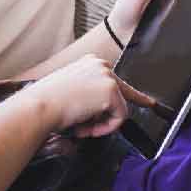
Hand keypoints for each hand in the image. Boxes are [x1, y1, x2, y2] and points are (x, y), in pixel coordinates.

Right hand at [23, 54, 157, 137]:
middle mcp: (101, 64)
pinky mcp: (111, 91)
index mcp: (90, 62)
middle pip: (120, 97)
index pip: (115, 82)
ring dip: (101, 123)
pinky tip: (86, 127)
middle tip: (84, 127)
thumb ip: (88, 92)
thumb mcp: (69, 90)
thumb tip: (104, 107)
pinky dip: (105, 128)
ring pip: (119, 109)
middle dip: (105, 116)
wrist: (38, 107)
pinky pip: (120, 118)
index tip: (151, 103)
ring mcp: (107, 76)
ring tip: (79, 126)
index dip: (129, 97)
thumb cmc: (45, 102)